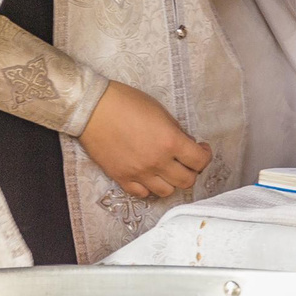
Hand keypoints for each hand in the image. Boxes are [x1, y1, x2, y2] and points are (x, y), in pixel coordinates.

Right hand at [79, 81, 211, 198]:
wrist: (90, 107)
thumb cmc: (124, 101)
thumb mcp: (158, 110)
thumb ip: (175, 130)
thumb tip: (185, 144)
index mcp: (170, 141)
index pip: (200, 161)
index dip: (205, 155)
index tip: (201, 148)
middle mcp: (157, 161)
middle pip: (187, 181)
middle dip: (191, 170)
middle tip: (186, 161)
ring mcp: (139, 172)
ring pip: (166, 191)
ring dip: (170, 181)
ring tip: (166, 170)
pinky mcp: (121, 177)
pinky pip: (141, 193)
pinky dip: (148, 187)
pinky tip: (148, 176)